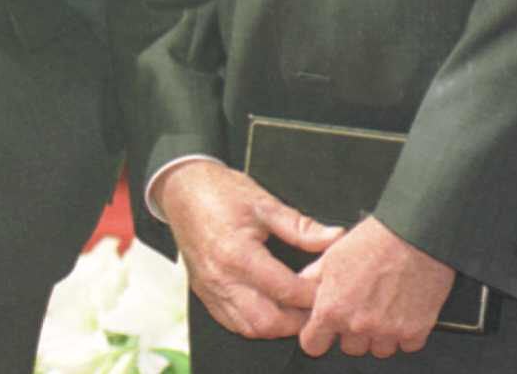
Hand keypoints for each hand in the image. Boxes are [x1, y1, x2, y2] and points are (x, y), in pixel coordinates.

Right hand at [156, 159, 341, 339]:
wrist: (181, 188)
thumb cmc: (220, 191)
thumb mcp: (264, 203)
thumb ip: (300, 227)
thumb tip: (334, 238)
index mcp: (237, 254)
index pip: (286, 290)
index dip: (313, 294)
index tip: (330, 288)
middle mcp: (221, 278)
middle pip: (268, 321)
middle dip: (298, 320)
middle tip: (316, 306)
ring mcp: (210, 288)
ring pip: (249, 328)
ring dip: (277, 326)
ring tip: (296, 310)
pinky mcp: (204, 292)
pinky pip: (232, 322)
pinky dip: (255, 324)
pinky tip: (270, 310)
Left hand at [298, 215, 455, 357]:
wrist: (416, 236)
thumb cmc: (375, 241)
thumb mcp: (332, 255)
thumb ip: (313, 279)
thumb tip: (302, 288)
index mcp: (332, 308)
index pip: (313, 344)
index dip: (316, 335)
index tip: (323, 328)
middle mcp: (358, 325)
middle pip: (349, 347)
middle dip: (351, 331)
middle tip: (360, 307)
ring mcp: (387, 332)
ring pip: (378, 349)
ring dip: (379, 334)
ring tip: (383, 305)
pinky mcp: (415, 332)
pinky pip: (406, 345)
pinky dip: (405, 332)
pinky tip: (402, 309)